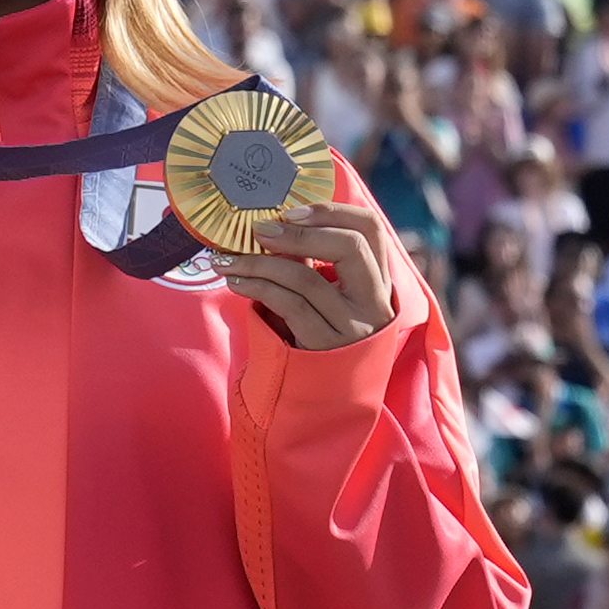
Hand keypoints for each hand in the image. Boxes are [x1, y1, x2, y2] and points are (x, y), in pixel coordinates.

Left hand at [216, 202, 395, 349]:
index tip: (291, 211)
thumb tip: (276, 223)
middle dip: (298, 233)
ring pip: (306, 277)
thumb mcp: (332, 296)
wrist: (328, 396)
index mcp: (379, 280)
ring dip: (260, 262)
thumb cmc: (324, 331)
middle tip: (258, 230)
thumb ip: (318, 261)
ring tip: (229, 259)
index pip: (371, 228)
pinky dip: (257, 287)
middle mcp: (373, 301)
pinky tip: (236, 282)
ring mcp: (352, 325)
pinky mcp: (325, 345)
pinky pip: (288, 305)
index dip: (332, 212)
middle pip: (349, 247)